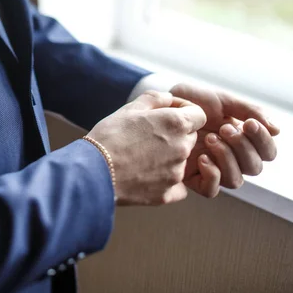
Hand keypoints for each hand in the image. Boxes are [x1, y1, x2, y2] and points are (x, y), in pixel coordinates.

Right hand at [87, 91, 206, 205]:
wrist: (93, 172)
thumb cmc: (109, 137)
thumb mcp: (129, 108)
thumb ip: (155, 99)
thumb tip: (169, 99)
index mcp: (176, 124)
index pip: (199, 115)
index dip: (185, 113)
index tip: (168, 115)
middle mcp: (182, 148)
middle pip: (191, 138)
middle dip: (176, 135)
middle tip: (148, 137)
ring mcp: (176, 173)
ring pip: (181, 162)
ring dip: (168, 157)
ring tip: (141, 157)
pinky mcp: (167, 194)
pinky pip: (176, 186)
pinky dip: (165, 181)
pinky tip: (145, 175)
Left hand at [170, 83, 279, 195]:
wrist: (164, 105)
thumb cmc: (193, 101)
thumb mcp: (222, 101)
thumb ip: (248, 111)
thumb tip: (277, 130)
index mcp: (242, 140)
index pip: (267, 152)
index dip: (263, 141)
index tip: (249, 123)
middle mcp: (231, 157)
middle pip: (255, 168)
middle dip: (243, 147)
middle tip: (224, 129)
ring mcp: (212, 168)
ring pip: (236, 181)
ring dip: (227, 159)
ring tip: (209, 139)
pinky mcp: (193, 178)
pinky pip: (211, 190)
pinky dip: (211, 174)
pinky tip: (201, 157)